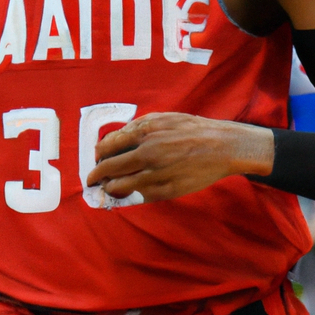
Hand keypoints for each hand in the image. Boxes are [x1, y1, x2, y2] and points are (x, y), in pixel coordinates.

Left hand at [87, 112, 273, 201]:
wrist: (222, 147)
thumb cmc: (192, 130)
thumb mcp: (163, 118)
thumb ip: (137, 127)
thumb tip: (114, 139)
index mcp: (144, 132)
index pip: (107, 146)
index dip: (98, 155)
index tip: (97, 159)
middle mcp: (147, 153)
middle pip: (109, 168)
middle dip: (96, 175)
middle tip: (92, 179)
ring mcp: (156, 173)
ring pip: (120, 186)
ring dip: (110, 188)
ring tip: (108, 187)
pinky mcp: (166, 190)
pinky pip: (138, 196)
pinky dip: (129, 195)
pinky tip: (127, 193)